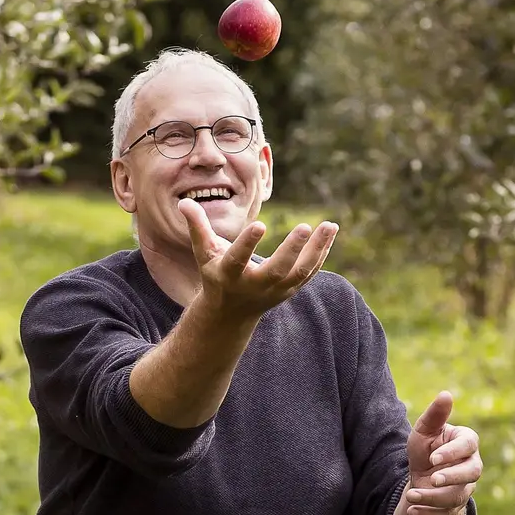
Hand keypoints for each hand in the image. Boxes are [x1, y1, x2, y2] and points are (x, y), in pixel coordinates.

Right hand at [179, 198, 337, 318]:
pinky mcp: (290, 290)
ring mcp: (275, 290)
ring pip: (300, 272)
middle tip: (304, 226)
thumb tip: (184, 202)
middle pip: (276, 270)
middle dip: (291, 249)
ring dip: (317, 249)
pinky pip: (309, 272)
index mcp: (229, 275)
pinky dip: (321, 254)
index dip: (247, 244)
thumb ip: (197, 227)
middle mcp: (254, 285)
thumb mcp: (203, 253)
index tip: (260, 225)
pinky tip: (329, 233)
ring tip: (330, 225)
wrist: (230, 313)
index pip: (238, 259)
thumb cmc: (215, 273)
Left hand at [400, 391, 481, 514]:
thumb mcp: (424, 430)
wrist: (422, 474)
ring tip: (411, 496)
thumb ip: (435, 415)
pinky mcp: (456, 505)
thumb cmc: (426, 447)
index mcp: (466, 443)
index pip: (468, 446)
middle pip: (472, 473)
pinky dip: (428, 514)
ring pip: (457, 496)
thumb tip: (446, 394)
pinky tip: (412, 510)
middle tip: (432, 479)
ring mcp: (466, 487)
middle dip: (452, 477)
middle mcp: (472, 465)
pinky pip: (447, 513)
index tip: (433, 457)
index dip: (453, 453)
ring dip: (433, 498)